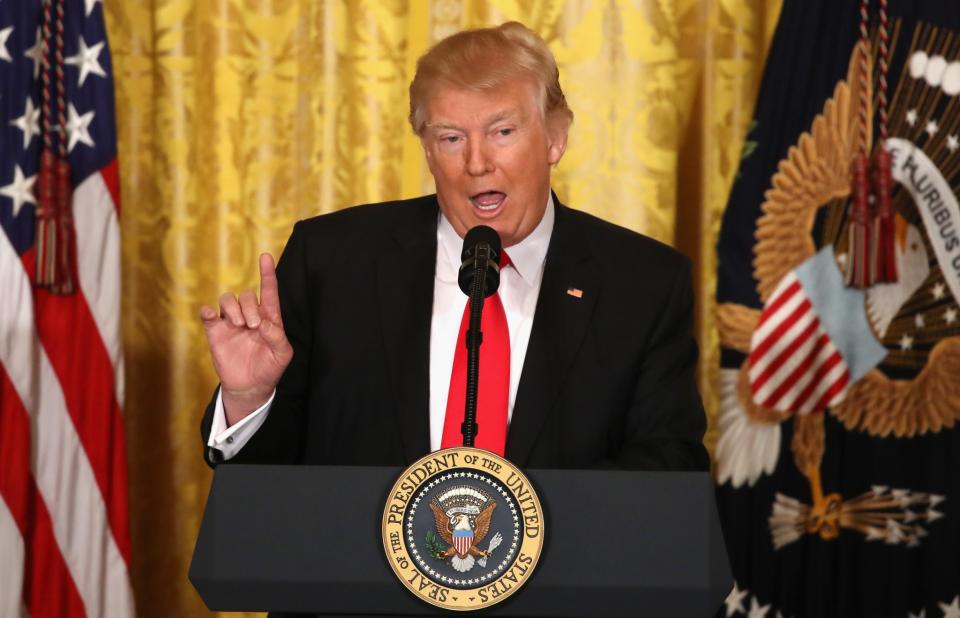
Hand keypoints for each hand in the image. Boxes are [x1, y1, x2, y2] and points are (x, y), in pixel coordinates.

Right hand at [200, 253, 293, 425]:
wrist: (250, 387)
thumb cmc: (269, 368)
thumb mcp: (282, 354)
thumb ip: (277, 337)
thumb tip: (263, 323)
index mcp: (269, 317)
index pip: (269, 291)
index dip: (267, 274)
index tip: (265, 257)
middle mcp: (250, 315)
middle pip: (247, 295)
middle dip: (250, 307)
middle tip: (253, 326)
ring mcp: (231, 322)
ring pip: (228, 299)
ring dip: (233, 308)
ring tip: (239, 325)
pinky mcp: (215, 331)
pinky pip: (208, 313)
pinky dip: (208, 311)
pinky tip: (212, 316)